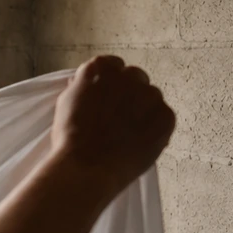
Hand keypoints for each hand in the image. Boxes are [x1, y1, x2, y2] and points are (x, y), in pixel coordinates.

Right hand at [51, 55, 174, 199]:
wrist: (88, 167)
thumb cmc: (69, 138)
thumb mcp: (65, 103)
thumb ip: (82, 87)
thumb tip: (89, 84)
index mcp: (99, 69)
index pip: (111, 65)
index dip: (109, 81)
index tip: (106, 96)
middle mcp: (127, 76)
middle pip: (134, 77)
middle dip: (129, 91)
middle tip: (117, 115)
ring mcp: (150, 95)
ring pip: (151, 96)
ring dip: (143, 108)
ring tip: (129, 132)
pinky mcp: (166, 116)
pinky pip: (164, 116)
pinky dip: (155, 126)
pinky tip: (140, 141)